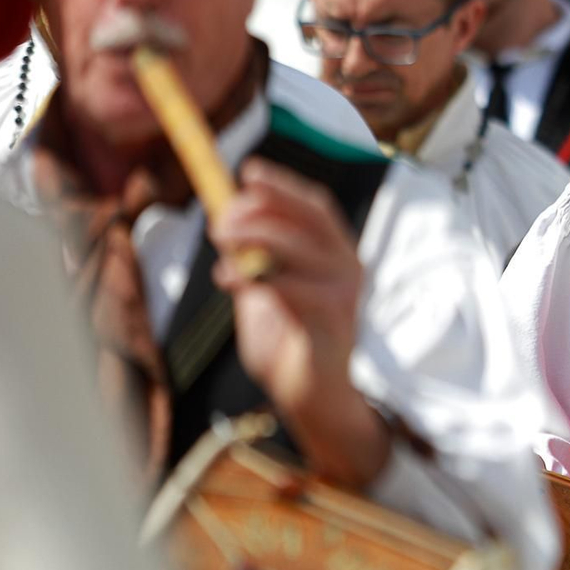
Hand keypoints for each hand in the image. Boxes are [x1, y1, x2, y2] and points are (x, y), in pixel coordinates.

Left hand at [212, 158, 385, 487]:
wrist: (312, 398)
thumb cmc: (289, 343)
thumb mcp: (265, 291)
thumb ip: (254, 260)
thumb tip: (226, 220)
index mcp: (337, 255)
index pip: (316, 207)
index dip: (283, 185)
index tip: (248, 171)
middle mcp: (349, 266)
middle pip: (309, 218)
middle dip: (261, 207)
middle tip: (219, 218)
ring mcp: (345, 293)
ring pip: (297, 246)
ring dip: (253, 235)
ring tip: (219, 240)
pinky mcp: (333, 320)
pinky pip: (289, 287)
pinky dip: (253, 276)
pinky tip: (227, 277)